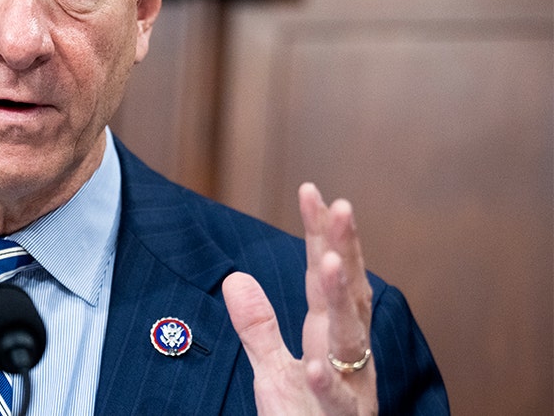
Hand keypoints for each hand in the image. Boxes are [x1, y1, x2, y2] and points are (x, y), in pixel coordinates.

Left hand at [222, 183, 376, 414]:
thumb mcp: (273, 370)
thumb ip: (258, 327)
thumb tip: (236, 278)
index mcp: (330, 336)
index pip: (323, 276)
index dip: (321, 235)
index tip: (311, 192)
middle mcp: (348, 354)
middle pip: (345, 292)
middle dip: (344, 249)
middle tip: (340, 205)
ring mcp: (349, 386)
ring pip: (348, 337)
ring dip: (338, 300)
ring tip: (328, 263)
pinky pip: (332, 398)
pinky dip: (324, 380)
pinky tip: (312, 364)